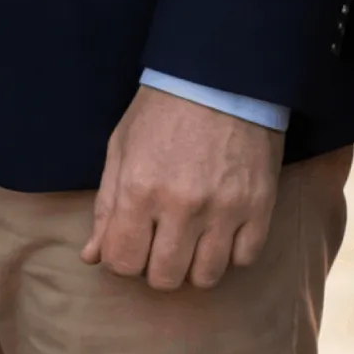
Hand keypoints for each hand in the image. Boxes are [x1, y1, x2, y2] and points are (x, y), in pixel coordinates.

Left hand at [83, 88, 281, 291]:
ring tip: (192, 239)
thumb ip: (106, 205)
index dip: (121, 259)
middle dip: (155, 267)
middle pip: (164, 277)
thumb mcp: (121, 147)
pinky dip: (231, 253)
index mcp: (139, 189)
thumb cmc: (163, 110)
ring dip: (194, 266)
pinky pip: (244, 259)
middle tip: (160, 241)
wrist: (220, 76)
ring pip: (206, 277)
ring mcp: (224, 209)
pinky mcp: (260, 205)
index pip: (122, 262)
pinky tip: (222, 231)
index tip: (130, 243)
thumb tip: (93, 256)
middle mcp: (181, 206)